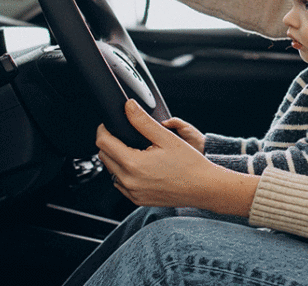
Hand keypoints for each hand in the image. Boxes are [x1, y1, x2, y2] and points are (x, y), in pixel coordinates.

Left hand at [96, 100, 258, 215]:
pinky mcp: (138, 200)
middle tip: (124, 134)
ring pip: (110, 171)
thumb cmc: (190, 164)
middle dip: (109, 142)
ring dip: (115, 158)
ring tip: (134, 149)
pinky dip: (124, 173)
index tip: (109, 124)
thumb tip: (129, 107)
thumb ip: (143, 122)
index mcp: (133, 164)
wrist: (204, 188)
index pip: (103, 143)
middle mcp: (129, 181)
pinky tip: (139, 166)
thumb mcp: (166, 137)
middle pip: (103, 157)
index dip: (103, 129)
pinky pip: (120, 184)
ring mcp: (132, 193)